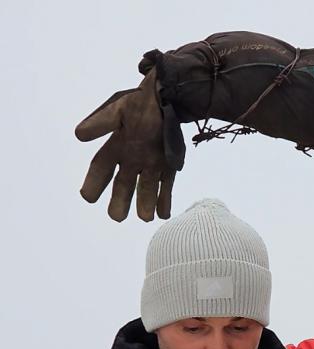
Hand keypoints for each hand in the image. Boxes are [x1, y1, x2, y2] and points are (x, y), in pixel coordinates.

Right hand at [75, 69, 179, 221]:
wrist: (168, 99)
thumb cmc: (139, 104)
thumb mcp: (117, 109)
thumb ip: (101, 122)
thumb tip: (79, 135)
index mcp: (115, 147)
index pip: (101, 169)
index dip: (94, 183)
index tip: (88, 197)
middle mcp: (131, 160)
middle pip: (123, 184)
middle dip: (119, 201)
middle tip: (117, 217)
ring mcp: (150, 165)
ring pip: (146, 189)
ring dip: (145, 204)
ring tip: (145, 218)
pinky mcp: (168, 167)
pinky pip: (166, 187)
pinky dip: (164, 200)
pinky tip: (163, 213)